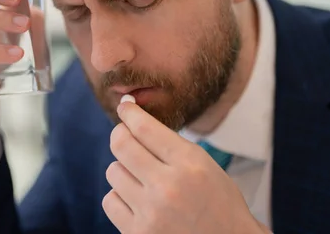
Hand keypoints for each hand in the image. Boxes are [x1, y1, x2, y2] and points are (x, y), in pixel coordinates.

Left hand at [103, 102, 268, 233]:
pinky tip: (136, 199)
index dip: (129, 112)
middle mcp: (167, 186)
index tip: (125, 107)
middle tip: (124, 134)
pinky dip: (120, 196)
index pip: (144, 127)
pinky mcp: (137, 233)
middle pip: (121, 144)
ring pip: (113, 172)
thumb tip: (134, 122)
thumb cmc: (219, 203)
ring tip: (141, 177)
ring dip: (123, 170)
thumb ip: (171, 145)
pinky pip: (110, 200)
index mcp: (189, 164)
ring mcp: (150, 212)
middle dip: (120, 134)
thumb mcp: (205, 164)